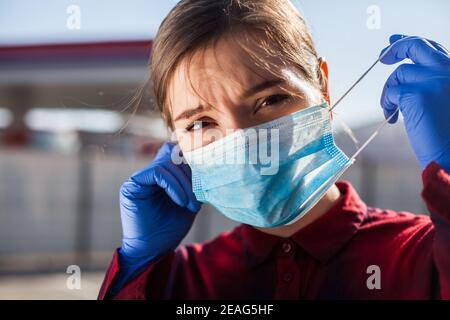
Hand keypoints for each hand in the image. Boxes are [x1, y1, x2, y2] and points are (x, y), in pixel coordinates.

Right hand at [119, 142, 200, 263]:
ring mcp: (139, 178)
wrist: (153, 250)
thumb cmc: (171, 228)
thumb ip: (194, 182)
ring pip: (167, 164)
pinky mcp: (132, 185)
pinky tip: (181, 202)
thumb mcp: (189, 201)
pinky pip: (157, 172)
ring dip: (185, 184)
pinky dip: (174, 186)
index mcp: (162, 175)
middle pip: (174, 156)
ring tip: (192, 204)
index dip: (193, 160)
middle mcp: (149, 173)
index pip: (177, 153)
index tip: (207, 178)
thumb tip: (209, 162)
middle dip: (192, 175)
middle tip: (200, 197)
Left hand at [380, 34, 449, 171]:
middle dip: (395, 49)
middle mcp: (448, 69)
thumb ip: (431, 81)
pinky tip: (392, 118)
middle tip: (382, 57)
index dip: (410, 43)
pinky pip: (391, 92)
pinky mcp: (416, 93)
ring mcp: (433, 79)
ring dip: (389, 92)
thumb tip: (407, 70)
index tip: (394, 43)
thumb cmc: (446, 133)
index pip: (432, 48)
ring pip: (399, 74)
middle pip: (416, 46)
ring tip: (392, 111)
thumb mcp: (443, 98)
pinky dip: (387, 104)